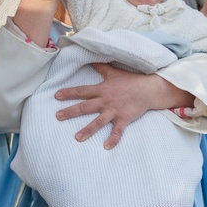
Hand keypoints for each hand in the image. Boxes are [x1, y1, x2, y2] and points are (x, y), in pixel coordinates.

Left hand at [55, 63, 194, 149]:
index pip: (82, 91)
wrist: (149, 89)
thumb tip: (91, 59)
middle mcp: (106, 101)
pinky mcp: (124, 119)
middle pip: (85, 107)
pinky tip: (106, 147)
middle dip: (71, 112)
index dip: (69, 93)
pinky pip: (117, 131)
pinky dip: (113, 139)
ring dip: (87, 130)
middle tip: (58, 117)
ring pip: (98, 122)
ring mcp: (115, 111)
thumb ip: (101, 68)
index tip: (57, 96)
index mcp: (102, 89)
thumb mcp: (114, 72)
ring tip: (77, 138)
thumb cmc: (131, 80)